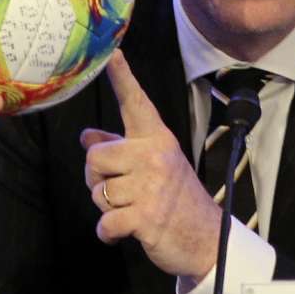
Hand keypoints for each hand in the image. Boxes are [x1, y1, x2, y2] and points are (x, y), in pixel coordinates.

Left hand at [81, 50, 219, 280]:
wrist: (207, 239)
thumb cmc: (177, 198)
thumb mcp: (155, 166)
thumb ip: (120, 149)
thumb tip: (87, 136)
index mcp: (158, 139)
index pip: (136, 104)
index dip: (122, 77)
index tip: (112, 54)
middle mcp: (156, 156)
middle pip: (94, 157)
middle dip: (97, 178)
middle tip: (123, 190)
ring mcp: (152, 186)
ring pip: (98, 192)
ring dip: (107, 208)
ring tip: (134, 209)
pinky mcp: (146, 216)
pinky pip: (105, 222)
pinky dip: (108, 233)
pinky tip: (124, 231)